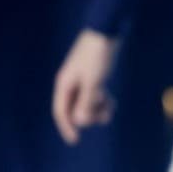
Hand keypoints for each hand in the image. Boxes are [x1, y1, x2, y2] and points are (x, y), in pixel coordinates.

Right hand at [51, 29, 118, 143]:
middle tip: (105, 112)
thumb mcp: (94, 81)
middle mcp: (70, 83)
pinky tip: (111, 100)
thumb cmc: (98, 55)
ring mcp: (81, 80)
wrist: (107, 31)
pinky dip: (101, 101)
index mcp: (64, 84)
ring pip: (85, 104)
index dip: (66, 127)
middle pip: (74, 109)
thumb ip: (87, 101)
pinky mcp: (92, 76)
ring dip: (97, 109)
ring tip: (111, 105)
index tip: (75, 140)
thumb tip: (80, 122)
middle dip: (88, 115)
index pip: (61, 111)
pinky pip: (93, 96)